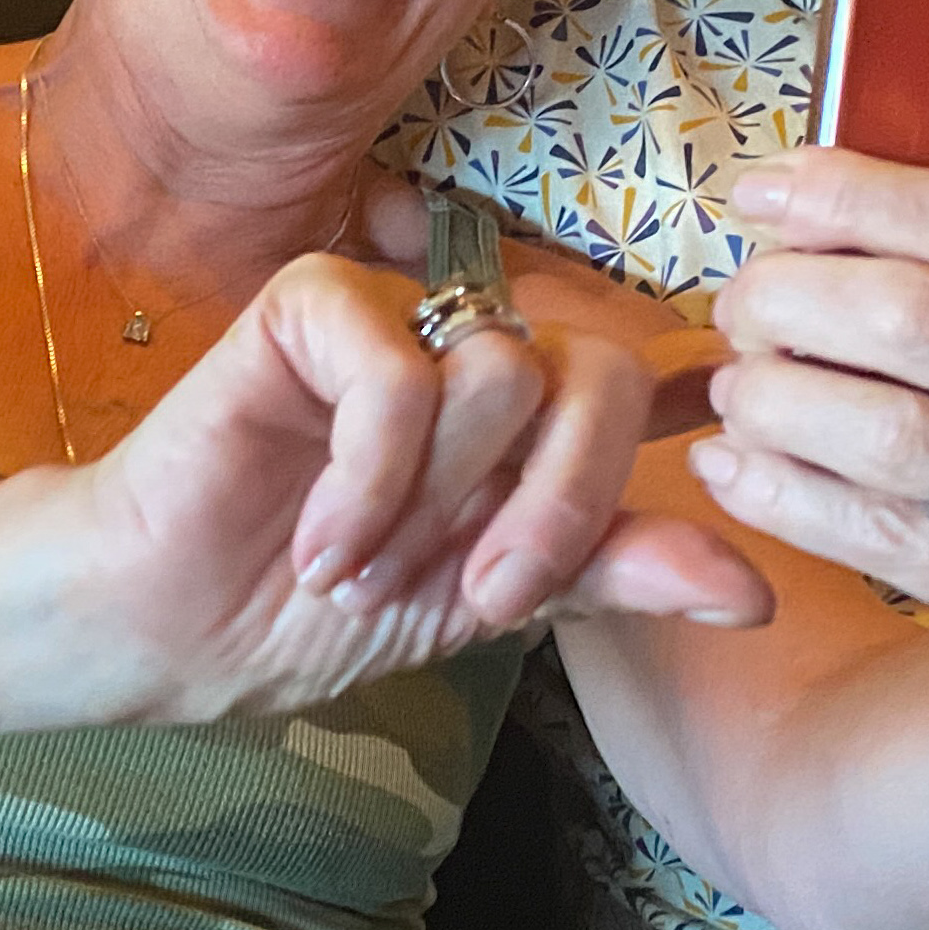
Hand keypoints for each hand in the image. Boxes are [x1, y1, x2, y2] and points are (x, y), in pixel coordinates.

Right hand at [77, 252, 769, 724]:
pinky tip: (320, 542)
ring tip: (361, 564)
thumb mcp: (490, 604)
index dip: (659, 430)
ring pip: (499, 373)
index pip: (643, 385)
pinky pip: (399, 375)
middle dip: (551, 510)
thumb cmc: (324, 609)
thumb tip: (754, 590)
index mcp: (532, 414)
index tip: (638, 494)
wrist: (174, 626)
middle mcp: (478, 347)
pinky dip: (367, 481)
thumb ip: (614, 573)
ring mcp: (398, 314)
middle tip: (476, 596)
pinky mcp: (313, 302)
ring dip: (432, 506)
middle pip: (598, 374)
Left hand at [691, 0, 928, 786]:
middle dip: (798, 294)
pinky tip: (733, 464)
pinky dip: (788, 497)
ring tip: (732, 371)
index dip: (858, 195)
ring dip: (779, 395)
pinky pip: (885, 542)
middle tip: (742, 289)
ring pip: (892, 437)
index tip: (766, 186)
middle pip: (922, 320)